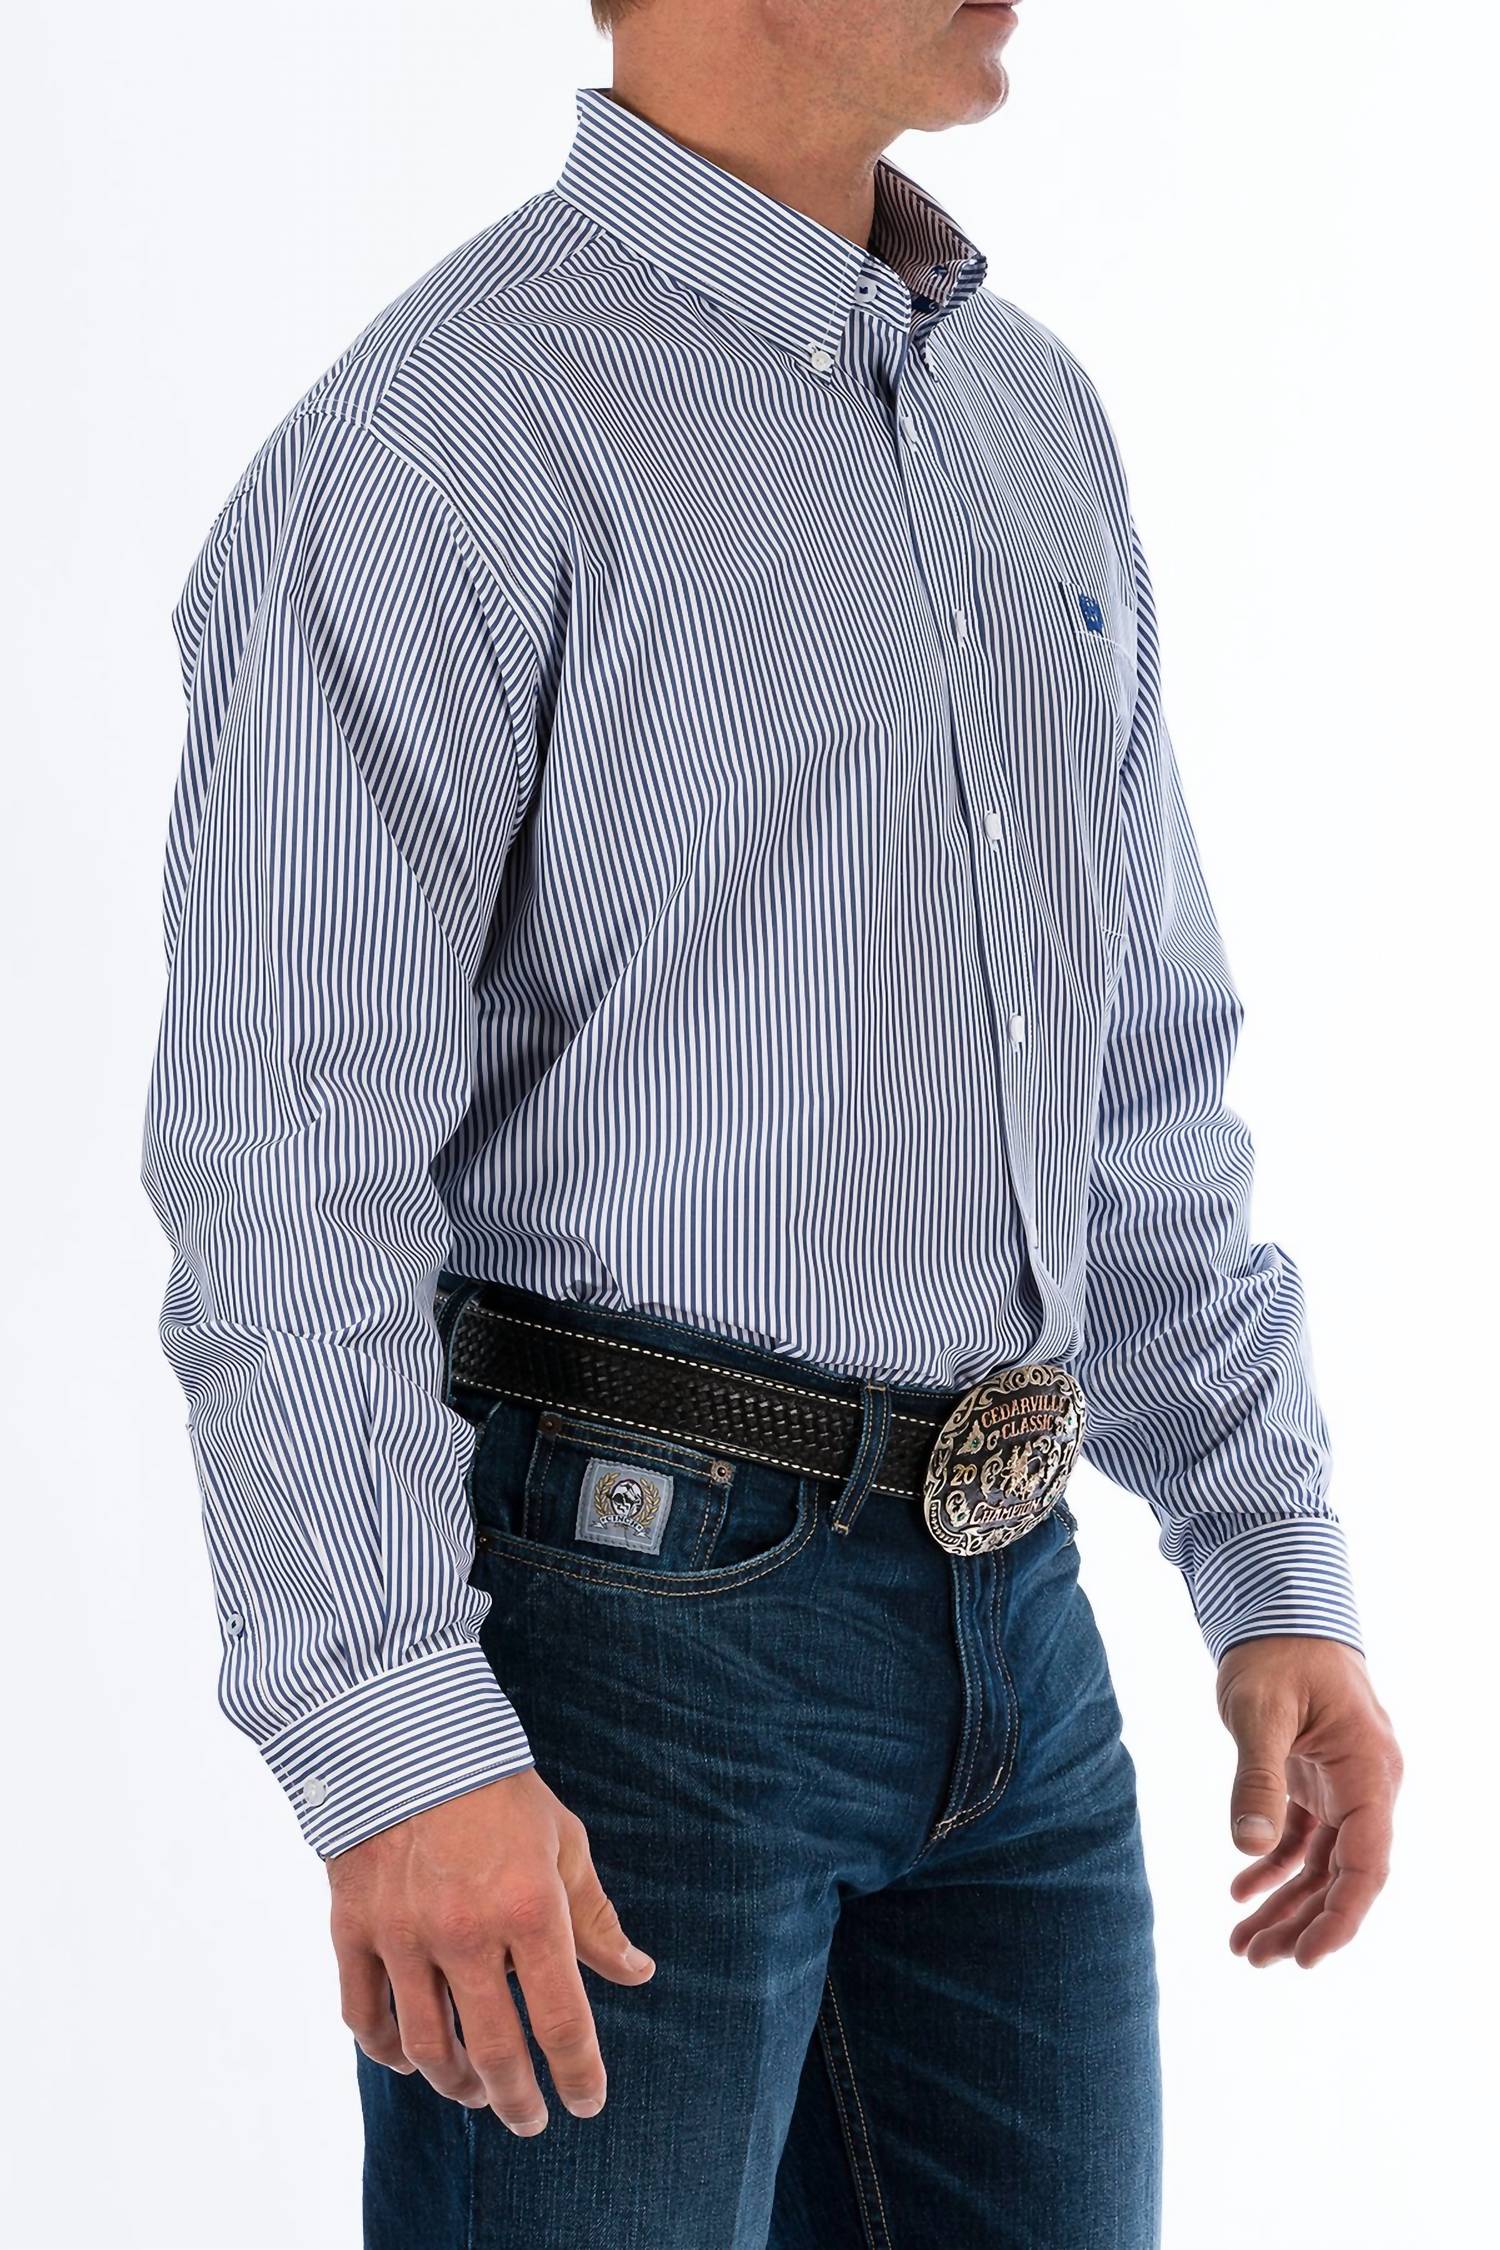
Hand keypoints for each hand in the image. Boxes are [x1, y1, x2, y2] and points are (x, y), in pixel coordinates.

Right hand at [328, 1769, 655, 2132]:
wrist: (406, 1739)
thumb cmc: (499, 1794)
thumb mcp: (563, 1845)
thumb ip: (595, 1919)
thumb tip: (637, 1973)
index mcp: (528, 1908)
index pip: (561, 2021)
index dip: (579, 2074)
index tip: (587, 2104)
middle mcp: (465, 1932)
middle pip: (494, 2052)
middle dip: (518, 2101)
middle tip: (530, 2121)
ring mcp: (403, 1934)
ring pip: (427, 2047)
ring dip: (457, 2085)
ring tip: (478, 2094)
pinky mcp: (353, 1928)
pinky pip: (365, 2017)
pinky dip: (389, 2052)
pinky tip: (412, 2061)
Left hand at [1215, 1634, 1401, 1967]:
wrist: (1277, 1607)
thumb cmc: (1276, 1650)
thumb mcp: (1259, 1710)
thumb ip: (1256, 1777)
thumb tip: (1248, 1847)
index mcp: (1368, 1772)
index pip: (1366, 1864)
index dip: (1340, 1918)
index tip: (1307, 1959)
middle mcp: (1366, 1785)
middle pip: (1342, 1874)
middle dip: (1301, 1922)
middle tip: (1252, 1958)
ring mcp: (1343, 1784)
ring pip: (1323, 1863)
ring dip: (1286, 1904)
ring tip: (1242, 1944)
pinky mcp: (1317, 1778)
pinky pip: (1303, 1838)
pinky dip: (1274, 1866)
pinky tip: (1240, 1891)